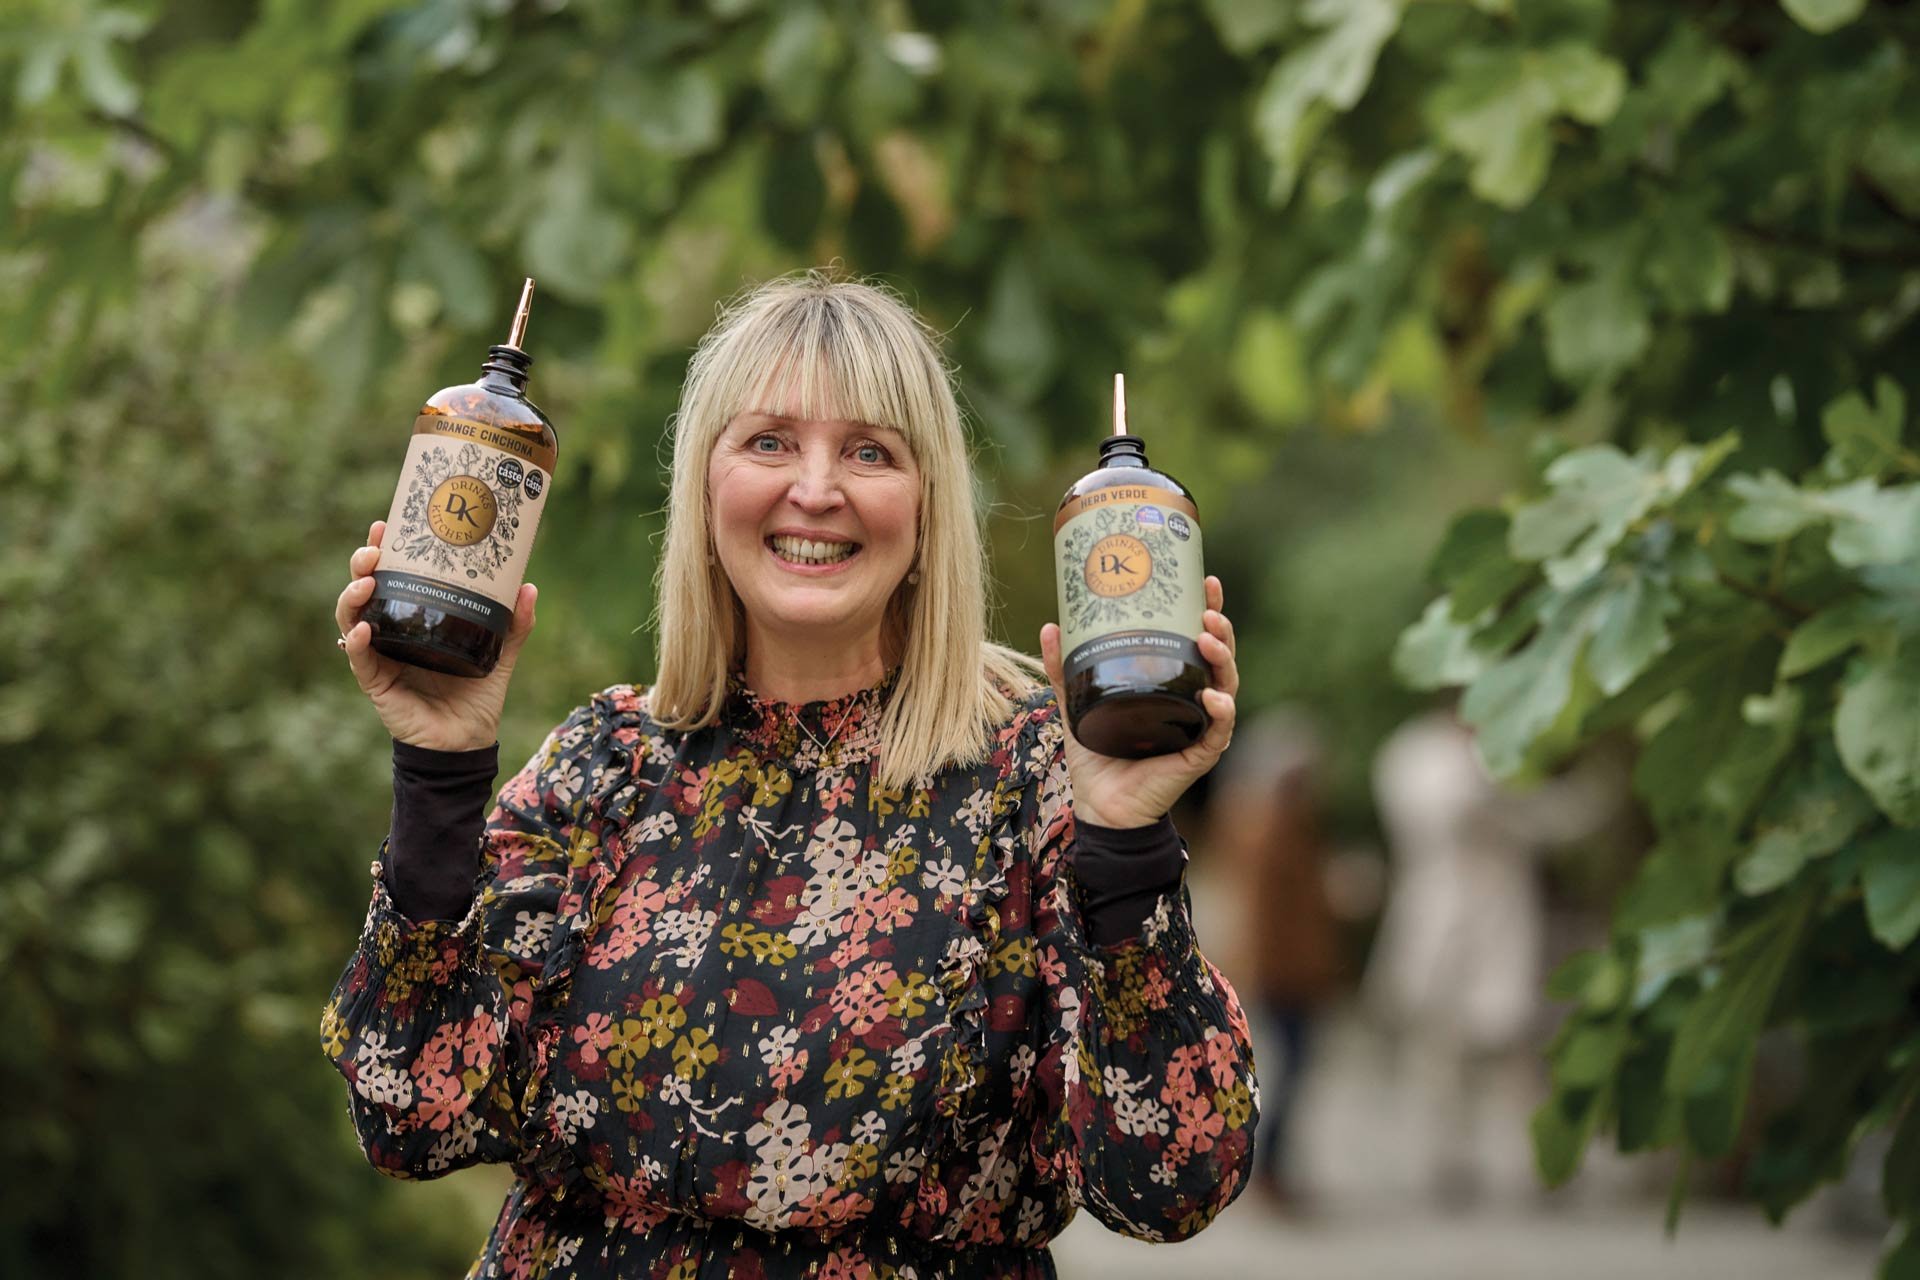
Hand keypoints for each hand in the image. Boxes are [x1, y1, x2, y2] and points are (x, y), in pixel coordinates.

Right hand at [334, 519, 537, 751]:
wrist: (466, 743)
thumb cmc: (476, 696)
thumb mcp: (500, 654)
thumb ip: (514, 624)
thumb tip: (528, 586)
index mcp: (415, 618)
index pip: (392, 576)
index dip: (383, 550)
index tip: (386, 524)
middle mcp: (392, 632)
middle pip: (364, 589)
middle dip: (362, 564)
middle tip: (373, 549)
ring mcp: (380, 656)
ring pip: (352, 618)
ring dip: (353, 596)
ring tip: (365, 581)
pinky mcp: (376, 683)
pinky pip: (360, 659)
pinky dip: (359, 641)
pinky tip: (366, 628)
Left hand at [1039, 575, 1237, 828]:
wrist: (1102, 807)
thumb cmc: (1098, 756)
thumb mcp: (1078, 705)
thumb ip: (1065, 670)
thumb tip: (1050, 626)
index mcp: (1172, 685)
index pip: (1198, 641)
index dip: (1208, 610)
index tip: (1207, 581)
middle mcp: (1193, 702)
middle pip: (1220, 657)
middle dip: (1221, 628)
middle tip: (1209, 607)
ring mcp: (1200, 727)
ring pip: (1227, 687)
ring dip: (1223, 660)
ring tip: (1208, 638)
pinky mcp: (1199, 754)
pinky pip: (1218, 730)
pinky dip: (1220, 712)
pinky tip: (1214, 697)